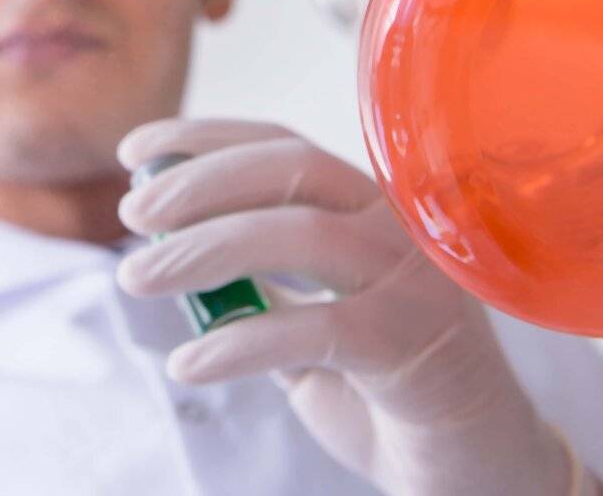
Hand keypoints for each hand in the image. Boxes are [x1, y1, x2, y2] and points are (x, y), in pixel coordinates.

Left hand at [115, 119, 576, 495]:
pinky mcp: (416, 343)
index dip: (204, 138)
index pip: (282, 143)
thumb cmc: (382, 384)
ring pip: (302, 233)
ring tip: (136, 277)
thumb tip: (165, 242)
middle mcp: (399, 225)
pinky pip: (316, 328)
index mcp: (370, 205)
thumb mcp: (305, 319)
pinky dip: (241, 342)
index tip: (134, 151)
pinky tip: (190, 362)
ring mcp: (415, 279)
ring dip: (204, 249)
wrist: (470, 465)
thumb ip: (255, 281)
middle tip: (131, 213)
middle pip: (291, 168)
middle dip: (198, 182)